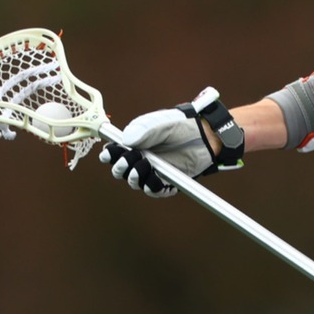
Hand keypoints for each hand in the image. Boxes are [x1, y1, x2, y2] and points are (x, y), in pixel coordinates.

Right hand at [99, 87, 245, 196]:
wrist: (204, 136)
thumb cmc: (180, 126)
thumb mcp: (159, 123)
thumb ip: (143, 129)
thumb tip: (126, 141)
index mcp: (132, 145)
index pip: (113, 154)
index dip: (109, 156)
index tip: (110, 154)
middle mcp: (139, 160)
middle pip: (120, 172)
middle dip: (121, 167)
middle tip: (132, 157)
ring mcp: (152, 172)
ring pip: (135, 182)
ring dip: (135, 176)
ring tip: (145, 164)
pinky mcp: (166, 182)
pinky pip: (154, 190)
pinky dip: (152, 186)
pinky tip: (155, 177)